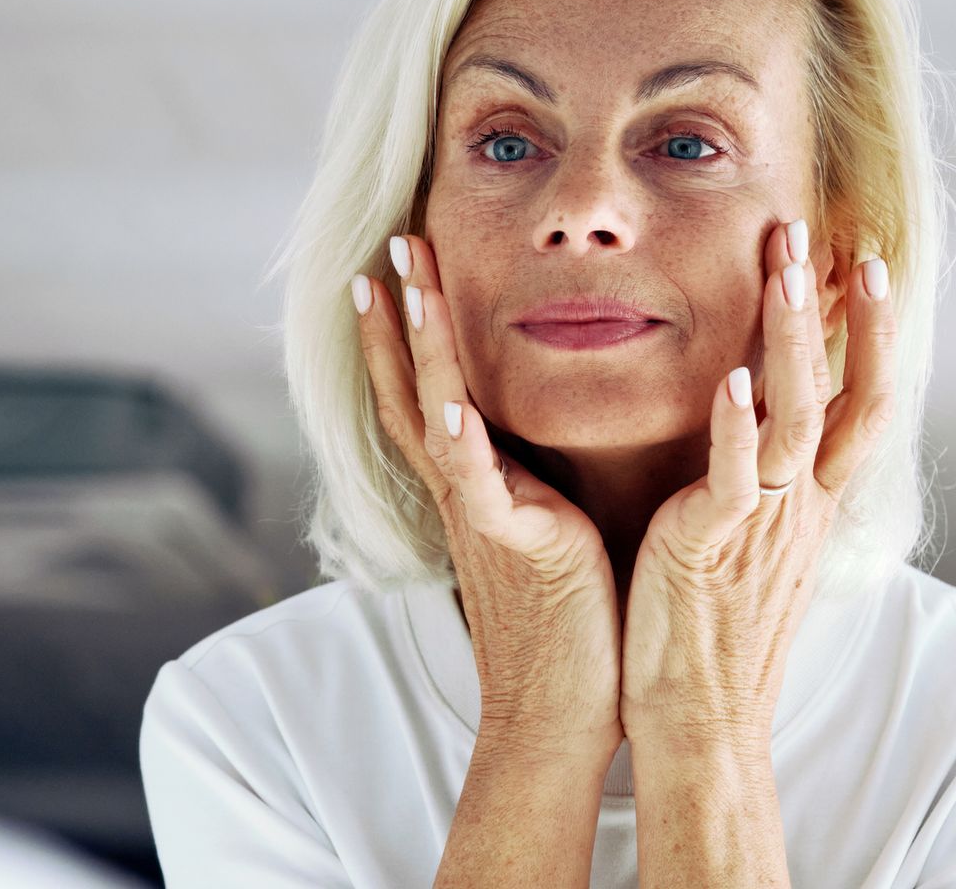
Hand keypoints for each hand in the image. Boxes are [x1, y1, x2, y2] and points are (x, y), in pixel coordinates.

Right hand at [354, 233, 622, 756]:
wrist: (561, 711)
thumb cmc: (566, 622)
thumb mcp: (544, 528)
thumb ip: (531, 479)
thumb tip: (534, 438)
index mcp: (476, 484)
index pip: (426, 391)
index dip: (403, 332)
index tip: (393, 267)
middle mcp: (464, 491)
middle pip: (413, 386)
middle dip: (400, 314)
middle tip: (389, 244)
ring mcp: (480, 514)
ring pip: (434, 415)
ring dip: (416, 349)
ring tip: (402, 285)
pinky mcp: (515, 544)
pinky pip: (479, 483)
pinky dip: (460, 439)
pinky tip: (449, 398)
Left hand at [620, 218, 896, 753]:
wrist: (699, 718)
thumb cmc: (713, 630)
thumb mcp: (754, 544)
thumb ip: (765, 483)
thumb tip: (763, 427)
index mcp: (812, 502)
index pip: (862, 401)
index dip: (872, 334)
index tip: (869, 264)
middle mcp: (802, 504)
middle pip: (844, 390)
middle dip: (838, 308)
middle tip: (824, 234)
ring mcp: (765, 522)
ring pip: (799, 415)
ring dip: (794, 338)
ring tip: (787, 269)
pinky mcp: (716, 544)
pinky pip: (736, 477)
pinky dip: (736, 426)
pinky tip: (731, 379)